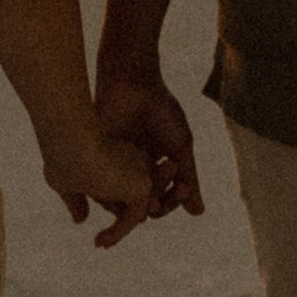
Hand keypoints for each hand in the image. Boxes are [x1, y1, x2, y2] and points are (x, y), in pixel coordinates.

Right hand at [44, 126, 164, 250]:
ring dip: (119, 229)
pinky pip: (133, 217)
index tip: (93, 221)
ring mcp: (138, 172)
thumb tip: (80, 220)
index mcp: (115, 154)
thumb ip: (76, 199)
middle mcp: (130, 161)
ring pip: (133, 208)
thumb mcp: (65, 180)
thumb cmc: (62, 154)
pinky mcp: (142, 187)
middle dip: (117, 218)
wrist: (71, 143)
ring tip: (100, 243)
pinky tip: (100, 242)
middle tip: (100, 242)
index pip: (114, 186)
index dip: (106, 204)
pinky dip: (118, 231)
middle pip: (124, 198)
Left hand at [95, 65, 203, 219]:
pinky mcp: (98, 162)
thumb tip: (198, 213)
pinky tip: (131, 188)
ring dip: (143, 201)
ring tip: (150, 196)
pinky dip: (119, 196)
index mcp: (154, 168)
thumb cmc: (160, 110)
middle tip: (172, 188)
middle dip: (163, 201)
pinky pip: (104, 192)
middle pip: (146, 203)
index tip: (184, 187)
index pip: (164, 198)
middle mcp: (134, 171)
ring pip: (126, 201)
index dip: (176, 197)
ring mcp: (116, 167)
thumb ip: (188, 178)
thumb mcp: (180, 147)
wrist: (133, 83)